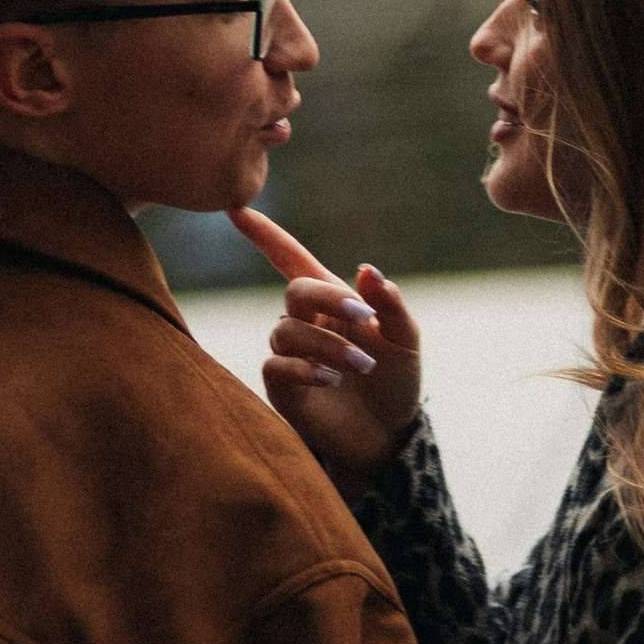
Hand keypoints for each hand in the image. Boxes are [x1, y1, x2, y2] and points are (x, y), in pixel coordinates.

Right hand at [231, 205, 422, 494]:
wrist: (389, 435)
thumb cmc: (396, 380)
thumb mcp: (405, 339)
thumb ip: (390, 304)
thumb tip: (365, 269)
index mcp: (334, 302)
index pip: (292, 260)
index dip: (266, 235)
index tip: (237, 208)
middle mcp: (307, 323)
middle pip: (295, 292)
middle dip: (328, 299)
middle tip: (365, 318)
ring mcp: (292, 355)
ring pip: (286, 329)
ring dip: (327, 344)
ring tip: (360, 366)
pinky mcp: (282, 388)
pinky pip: (276, 365)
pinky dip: (304, 368)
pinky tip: (330, 379)